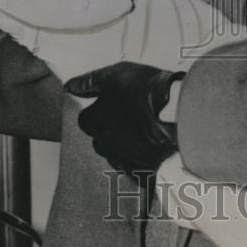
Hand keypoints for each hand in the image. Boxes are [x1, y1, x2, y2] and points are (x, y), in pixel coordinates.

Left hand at [65, 62, 184, 176]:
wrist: (177, 112)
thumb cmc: (144, 91)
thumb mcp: (113, 75)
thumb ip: (88, 82)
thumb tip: (69, 87)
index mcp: (94, 121)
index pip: (85, 120)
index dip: (98, 112)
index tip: (111, 106)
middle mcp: (104, 143)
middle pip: (99, 140)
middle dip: (109, 131)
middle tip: (128, 117)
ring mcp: (122, 158)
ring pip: (116, 155)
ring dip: (123, 146)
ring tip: (141, 131)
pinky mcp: (141, 170)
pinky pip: (134, 169)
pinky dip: (139, 159)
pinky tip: (150, 147)